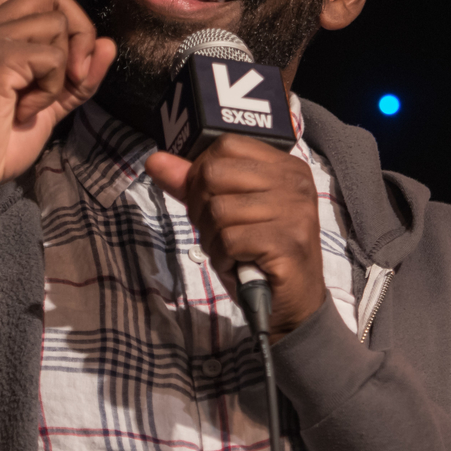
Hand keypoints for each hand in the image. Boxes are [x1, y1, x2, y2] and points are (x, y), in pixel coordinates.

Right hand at [0, 0, 115, 219]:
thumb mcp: (50, 107)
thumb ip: (80, 77)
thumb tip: (108, 44)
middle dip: (80, 35)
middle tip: (69, 80)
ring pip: (60, 28)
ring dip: (63, 72)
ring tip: (31, 102)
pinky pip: (54, 56)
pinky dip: (52, 88)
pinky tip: (24, 109)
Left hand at [145, 135, 325, 340]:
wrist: (293, 305)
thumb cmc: (257, 255)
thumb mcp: (226, 213)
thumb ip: (193, 184)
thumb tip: (156, 160)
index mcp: (284, 166)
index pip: (226, 145)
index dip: (201, 173)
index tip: (208, 201)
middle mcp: (294, 182)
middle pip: (214, 173)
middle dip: (201, 209)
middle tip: (218, 232)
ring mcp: (294, 211)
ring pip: (218, 209)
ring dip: (212, 239)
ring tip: (231, 251)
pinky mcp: (287, 242)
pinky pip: (229, 239)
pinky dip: (222, 258)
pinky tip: (237, 264)